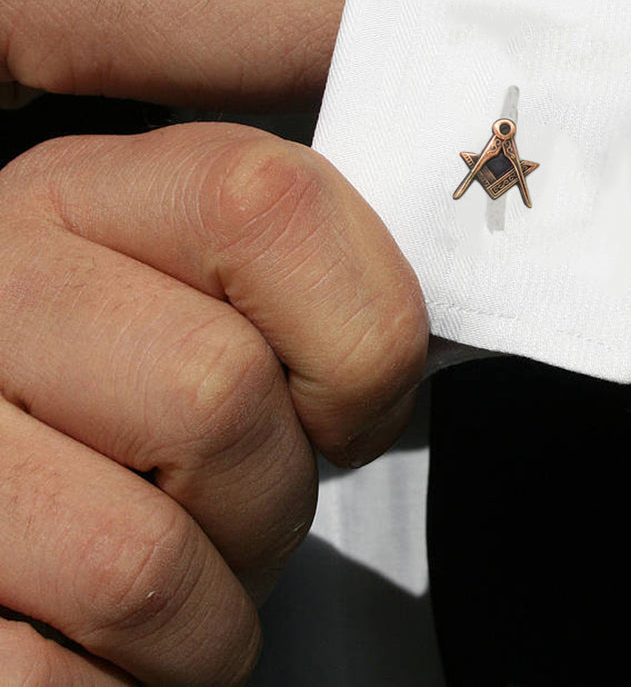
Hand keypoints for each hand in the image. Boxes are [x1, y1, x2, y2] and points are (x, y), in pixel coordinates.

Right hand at [0, 122, 427, 683]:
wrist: (7, 472)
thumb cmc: (122, 381)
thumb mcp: (197, 279)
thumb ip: (295, 276)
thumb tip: (392, 356)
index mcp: (85, 192)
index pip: (271, 205)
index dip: (359, 332)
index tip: (349, 405)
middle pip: (217, 393)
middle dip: (276, 493)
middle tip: (245, 508)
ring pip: (143, 562)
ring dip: (206, 614)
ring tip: (181, 579)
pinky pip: (48, 681)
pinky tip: (109, 645)